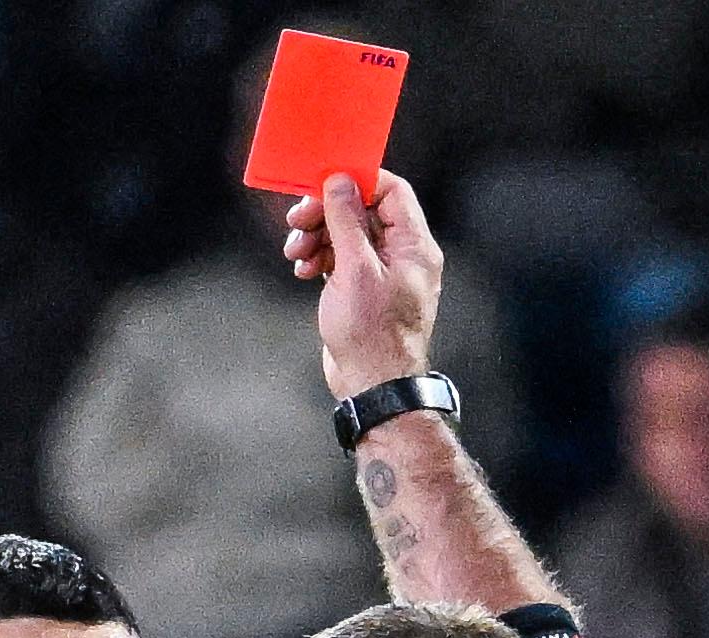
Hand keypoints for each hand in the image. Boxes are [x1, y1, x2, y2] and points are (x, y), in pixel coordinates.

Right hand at [283, 169, 441, 400]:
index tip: (323, 183)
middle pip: (363, 212)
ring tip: (295, 252)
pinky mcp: (363, 290)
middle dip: (326, 213)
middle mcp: (402, 255)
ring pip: (347, 236)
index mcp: (413, 245)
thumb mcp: (355, 269)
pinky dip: (320, 259)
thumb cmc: (372, 334)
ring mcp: (382, 273)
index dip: (358, 181)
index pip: (391, 191)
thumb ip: (347, 221)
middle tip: (297, 221)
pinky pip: (341, 260)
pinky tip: (302, 270)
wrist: (372, 386)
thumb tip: (339, 182)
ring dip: (317, 237)